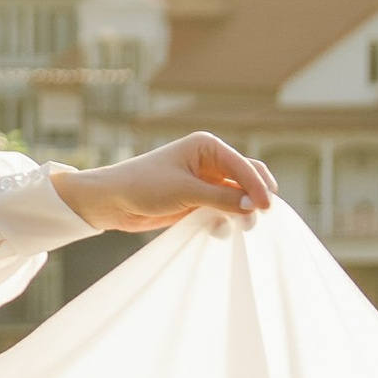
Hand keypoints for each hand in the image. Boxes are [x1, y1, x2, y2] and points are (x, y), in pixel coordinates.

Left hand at [51, 136, 275, 233]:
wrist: (111, 200)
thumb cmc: (143, 185)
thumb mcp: (185, 191)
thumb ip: (220, 198)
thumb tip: (252, 205)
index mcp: (206, 146)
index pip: (243, 165)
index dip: (257, 186)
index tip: (266, 208)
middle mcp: (209, 161)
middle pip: (246, 178)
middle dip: (254, 197)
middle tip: (257, 219)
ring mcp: (204, 181)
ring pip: (236, 196)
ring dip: (241, 211)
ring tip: (243, 227)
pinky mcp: (197, 200)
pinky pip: (222, 209)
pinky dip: (225, 219)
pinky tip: (219, 230)